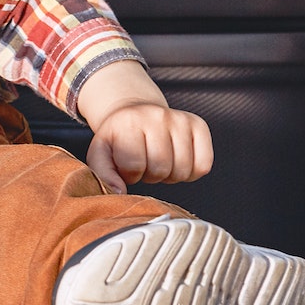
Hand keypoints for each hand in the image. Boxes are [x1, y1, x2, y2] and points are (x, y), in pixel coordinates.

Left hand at [76, 61, 213, 193]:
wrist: (133, 112)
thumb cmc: (119, 137)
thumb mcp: (101, 152)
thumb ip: (103, 174)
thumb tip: (119, 193)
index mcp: (129, 122)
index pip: (134, 165)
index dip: (130, 174)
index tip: (127, 165)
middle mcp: (157, 116)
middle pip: (161, 168)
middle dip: (151, 175)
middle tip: (145, 164)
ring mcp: (180, 119)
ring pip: (183, 169)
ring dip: (170, 175)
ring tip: (159, 162)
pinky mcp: (199, 125)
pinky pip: (204, 165)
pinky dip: (191, 172)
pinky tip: (176, 162)